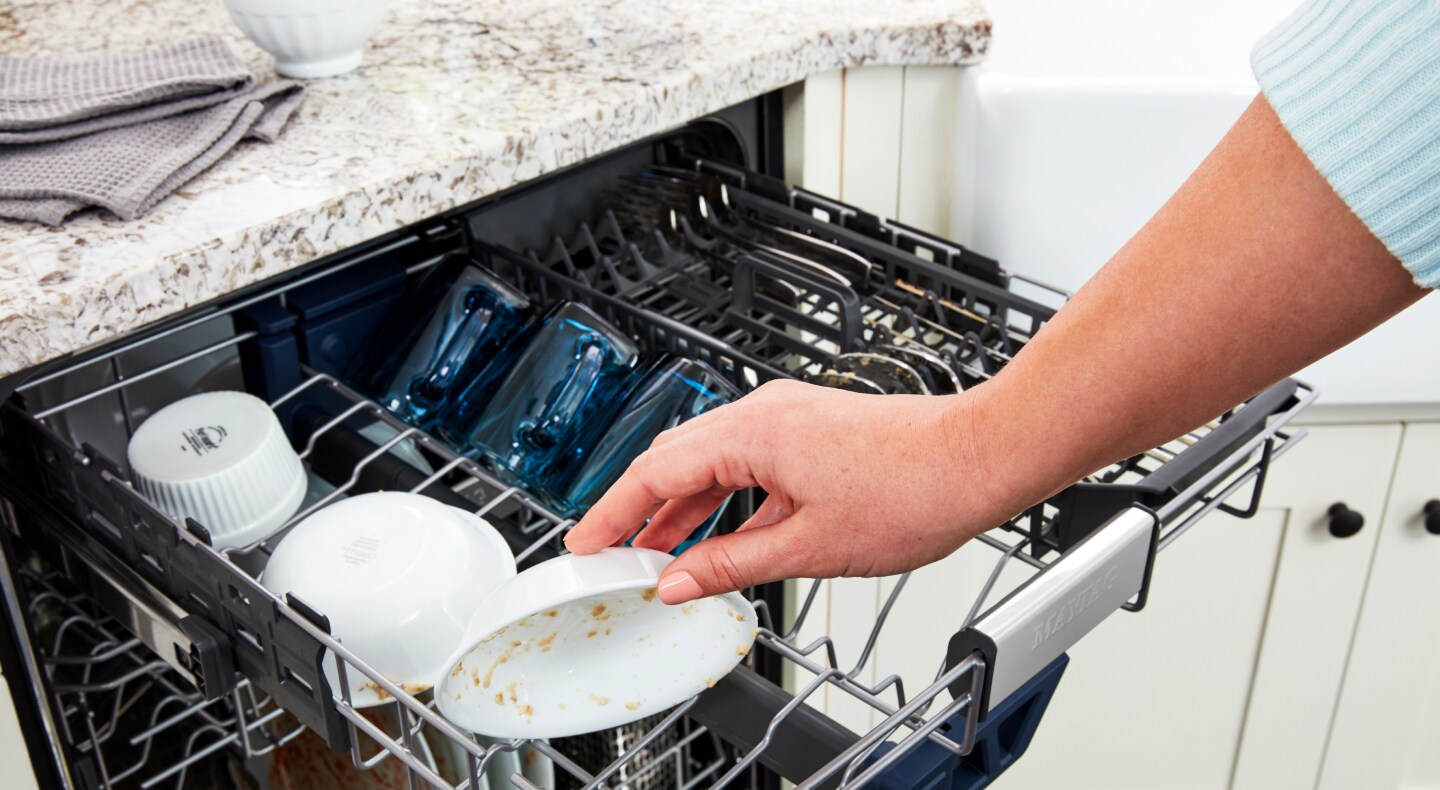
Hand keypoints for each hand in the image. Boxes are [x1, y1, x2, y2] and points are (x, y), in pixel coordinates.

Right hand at [563, 380, 1020, 603]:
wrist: (979, 457)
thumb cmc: (914, 488)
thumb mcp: (810, 547)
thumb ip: (733, 564)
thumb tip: (682, 581)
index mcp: (753, 433)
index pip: (655, 471)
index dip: (612, 512)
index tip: (586, 543)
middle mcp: (764, 412)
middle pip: (675, 458)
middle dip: (638, 508)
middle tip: (612, 552)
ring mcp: (789, 416)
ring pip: (711, 460)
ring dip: (681, 506)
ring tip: (657, 552)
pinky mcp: (810, 427)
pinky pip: (745, 460)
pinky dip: (722, 497)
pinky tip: (720, 533)